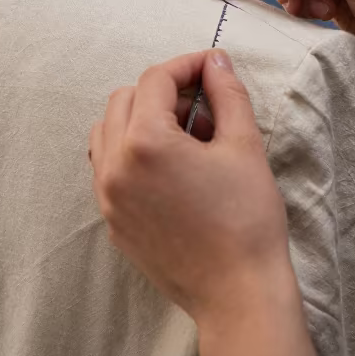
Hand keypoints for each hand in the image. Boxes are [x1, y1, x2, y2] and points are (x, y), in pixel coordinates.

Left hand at [90, 50, 298, 333]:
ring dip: (140, 120)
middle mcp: (114, 166)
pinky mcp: (113, 223)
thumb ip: (227, 94)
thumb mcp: (244, 146)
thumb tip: (216, 61)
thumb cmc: (247, 219)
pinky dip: (132, 155)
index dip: (186, 66)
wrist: (237, 294)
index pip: (155, 80)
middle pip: (124, 99)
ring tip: (186, 138)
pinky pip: (109, 170)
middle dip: (162, 93)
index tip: (212, 67)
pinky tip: (172, 170)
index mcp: (145, 142)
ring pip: (107, 133)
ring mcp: (108, 198)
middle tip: (203, 107)